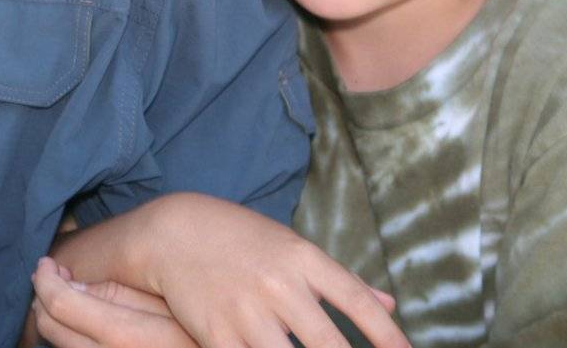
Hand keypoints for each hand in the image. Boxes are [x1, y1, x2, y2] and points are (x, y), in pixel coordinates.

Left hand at [32, 257, 195, 347]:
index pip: (62, 304)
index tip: (46, 263)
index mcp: (124, 336)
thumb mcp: (168, 302)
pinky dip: (68, 337)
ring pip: (59, 346)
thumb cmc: (198, 327)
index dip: (45, 279)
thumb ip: (119, 294)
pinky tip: (81, 322)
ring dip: (53, 318)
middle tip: (50, 276)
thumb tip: (71, 285)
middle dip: (42, 298)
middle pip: (51, 328)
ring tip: (65, 295)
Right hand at [131, 193, 403, 347]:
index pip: (357, 301)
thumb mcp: (293, 249)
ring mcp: (247, 311)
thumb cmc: (242, 241)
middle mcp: (279, 284)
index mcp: (302, 258)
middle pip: (328, 344)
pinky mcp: (216, 332)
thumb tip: (392, 306)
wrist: (173, 230)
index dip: (388, 336)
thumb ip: (343, 281)